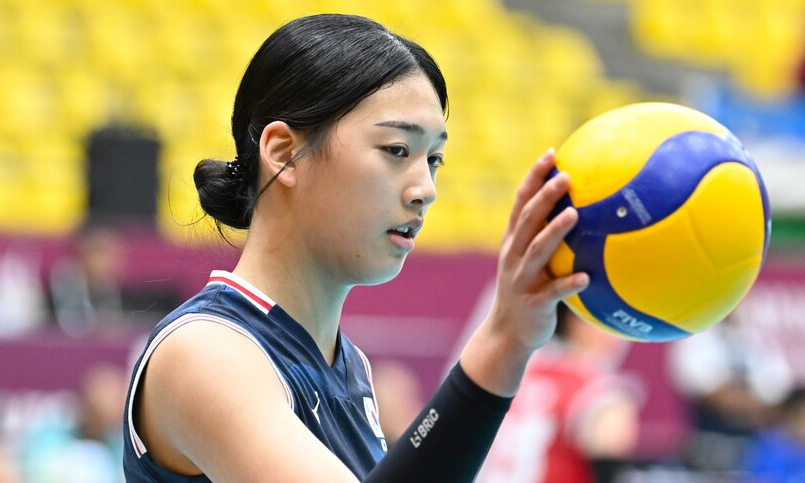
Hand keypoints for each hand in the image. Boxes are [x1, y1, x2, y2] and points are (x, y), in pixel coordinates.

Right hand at [460, 148, 588, 395]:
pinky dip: (569, 284)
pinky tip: (587, 277)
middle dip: (544, 196)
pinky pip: (553, 292)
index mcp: (513, 241)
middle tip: (566, 176)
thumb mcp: (532, 262)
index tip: (552, 154)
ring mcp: (521, 278)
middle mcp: (514, 255)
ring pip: (537, 250)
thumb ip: (549, 238)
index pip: (522, 202)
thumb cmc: (528, 292)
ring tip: (574, 214)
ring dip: (555, 231)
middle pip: (527, 219)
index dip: (535, 177)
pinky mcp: (533, 302)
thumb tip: (585, 211)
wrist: (507, 333)